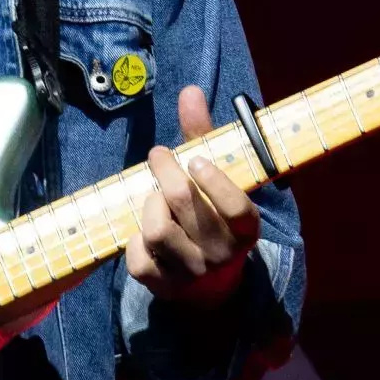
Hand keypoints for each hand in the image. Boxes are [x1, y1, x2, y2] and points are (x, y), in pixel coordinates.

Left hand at [124, 85, 261, 309]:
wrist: (211, 284)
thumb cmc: (213, 214)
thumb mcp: (216, 177)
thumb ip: (204, 136)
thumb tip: (189, 91)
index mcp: (246, 229)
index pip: (236, 207)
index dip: (214, 179)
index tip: (195, 159)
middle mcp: (223, 255)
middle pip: (184, 205)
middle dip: (165, 172)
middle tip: (159, 156)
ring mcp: (193, 274)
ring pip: (157, 231)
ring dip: (149, 204)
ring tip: (153, 195)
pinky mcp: (164, 288)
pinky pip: (139, 260)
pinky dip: (134, 239)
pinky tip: (142, 228)